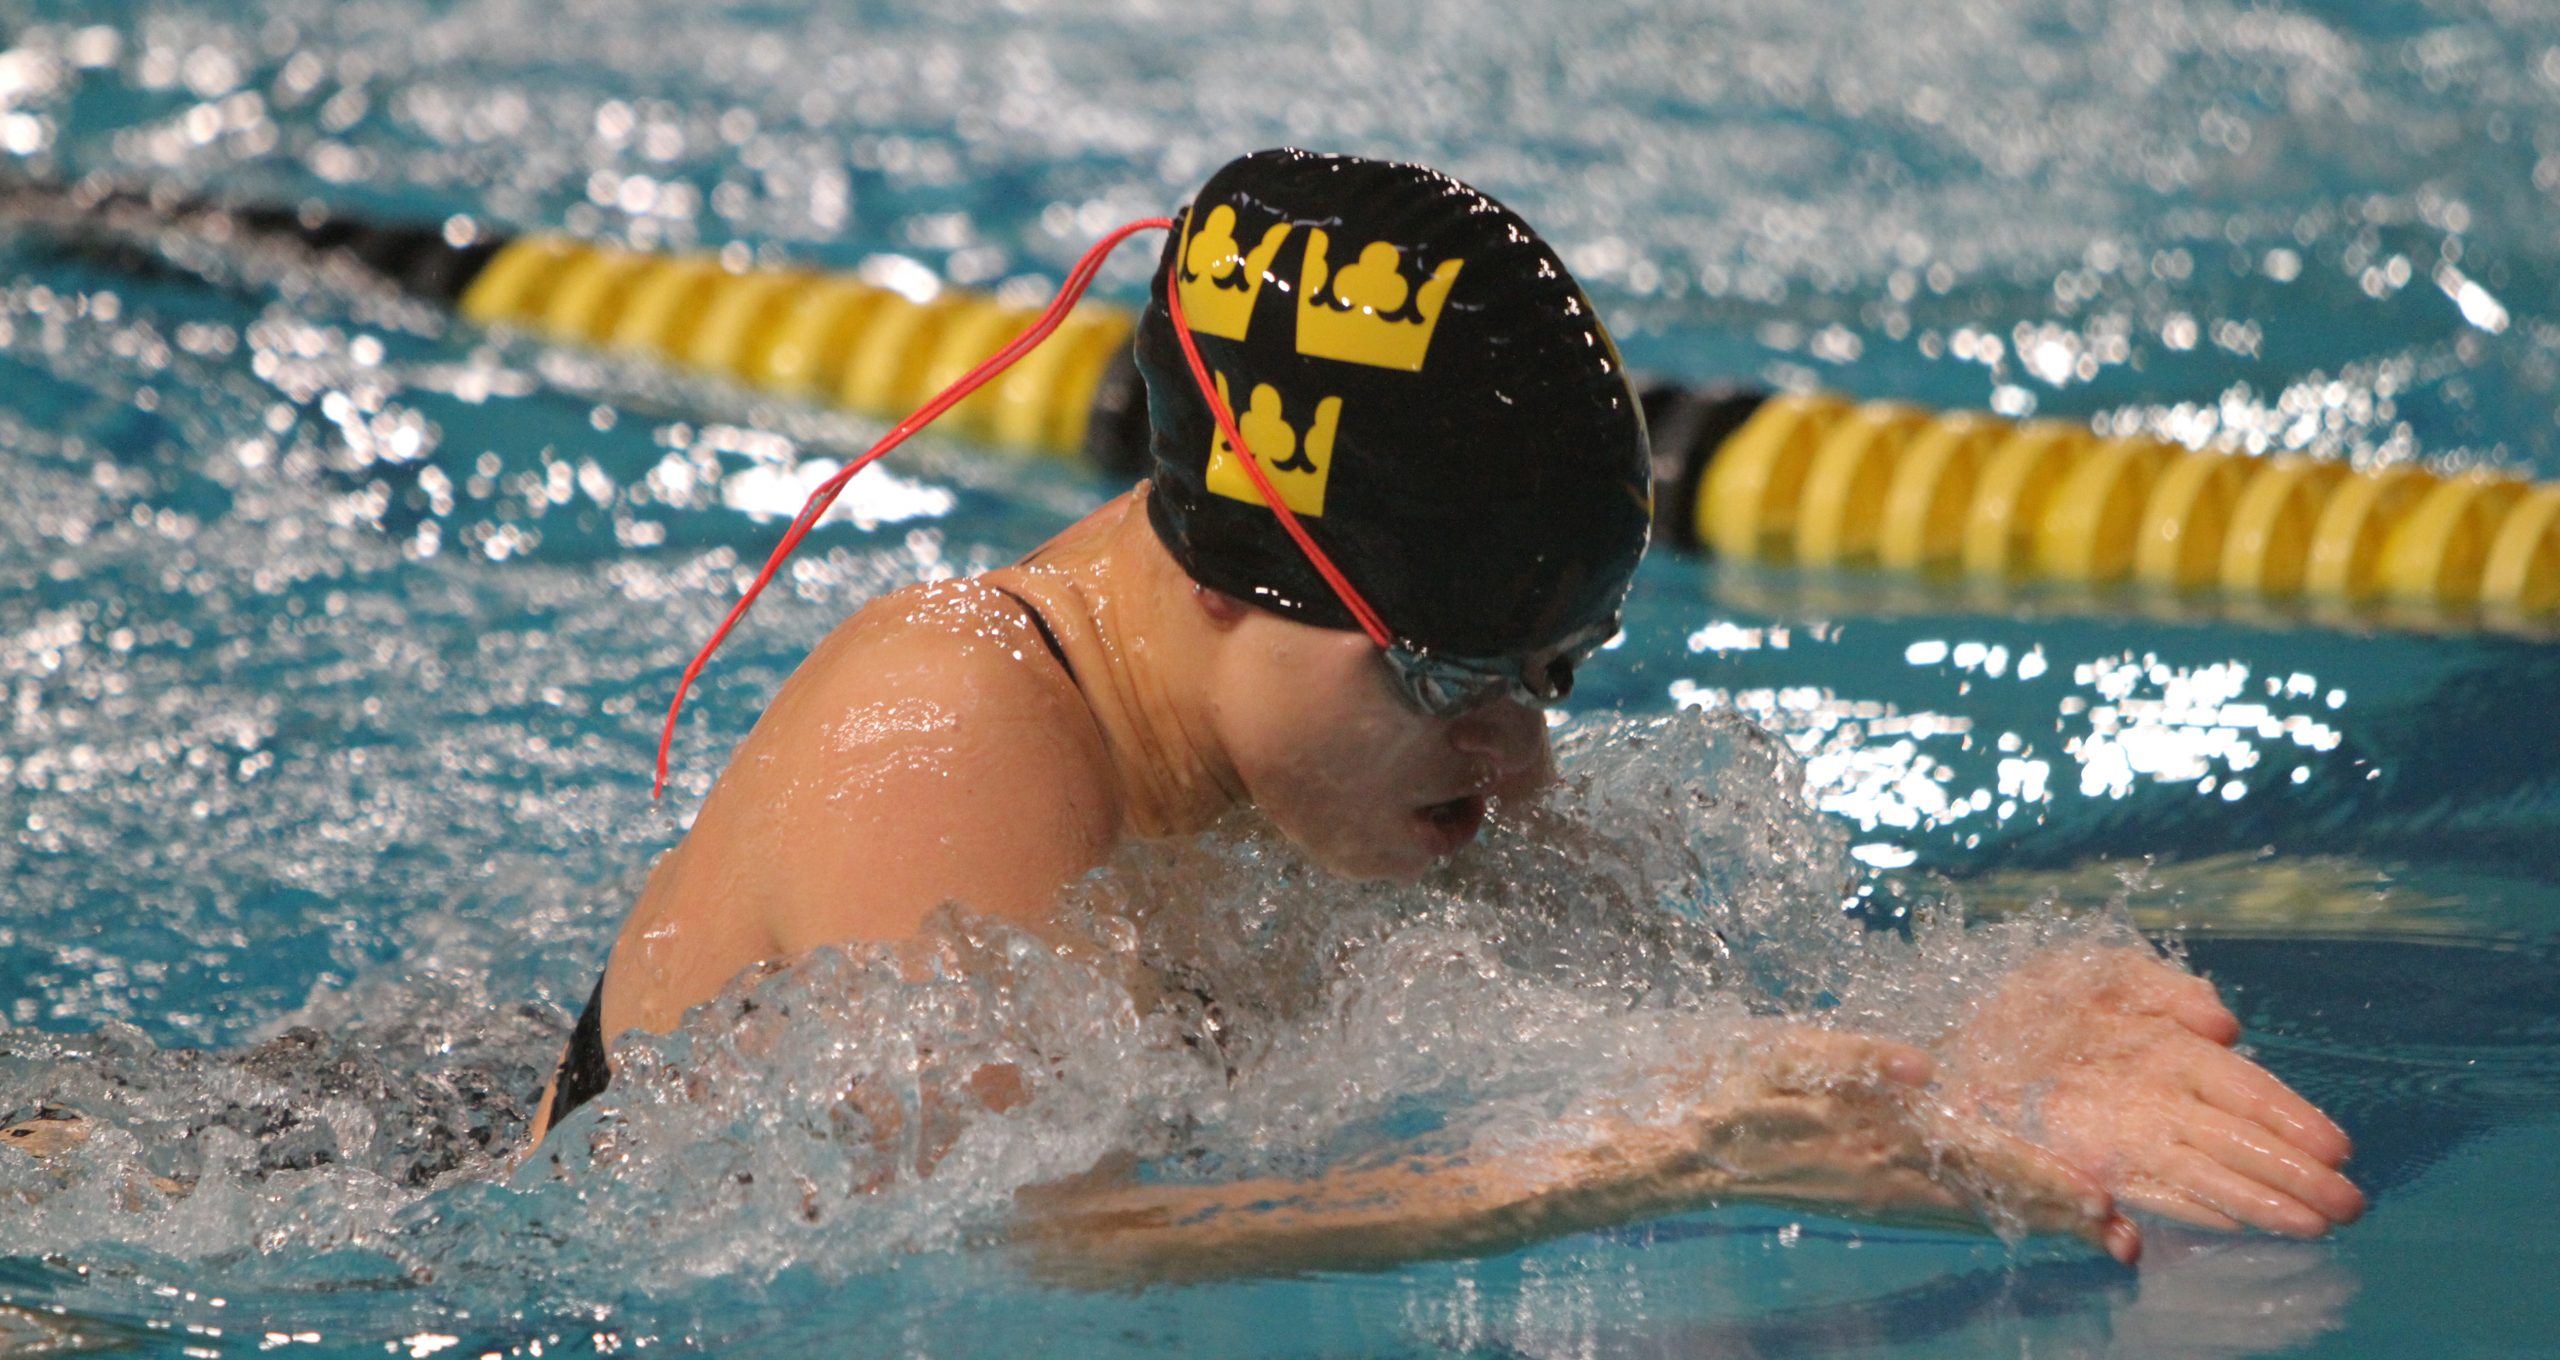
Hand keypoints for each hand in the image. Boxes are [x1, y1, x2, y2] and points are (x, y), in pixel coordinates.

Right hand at [1677, 1027, 2141, 1263]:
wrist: (1689, 1150)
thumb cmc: (1740, 1092)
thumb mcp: (1789, 1055)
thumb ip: (1855, 1056)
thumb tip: (1918, 1065)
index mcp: (1880, 1138)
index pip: (1982, 1161)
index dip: (2043, 1179)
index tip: (2101, 1197)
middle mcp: (1891, 1178)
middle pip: (1993, 1199)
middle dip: (2060, 1216)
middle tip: (2125, 1239)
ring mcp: (1884, 1197)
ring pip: (1978, 1213)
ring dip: (2037, 1223)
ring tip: (2098, 1236)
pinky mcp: (1874, 1202)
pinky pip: (1948, 1216)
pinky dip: (1995, 1220)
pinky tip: (2022, 1223)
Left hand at [1933, 947, 2362, 1237]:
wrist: (1950, 1031)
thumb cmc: (2030, 999)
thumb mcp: (2095, 970)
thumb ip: (2161, 987)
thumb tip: (2224, 1022)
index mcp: (2168, 1052)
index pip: (2245, 1091)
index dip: (2291, 1119)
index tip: (2338, 1149)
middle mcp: (2157, 1102)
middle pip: (2237, 1142)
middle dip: (2292, 1174)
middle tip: (2349, 1205)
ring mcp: (2125, 1135)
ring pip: (2205, 1172)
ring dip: (2255, 1200)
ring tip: (2311, 1224)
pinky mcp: (2085, 1161)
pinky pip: (2148, 1187)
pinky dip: (2185, 1205)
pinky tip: (2229, 1221)